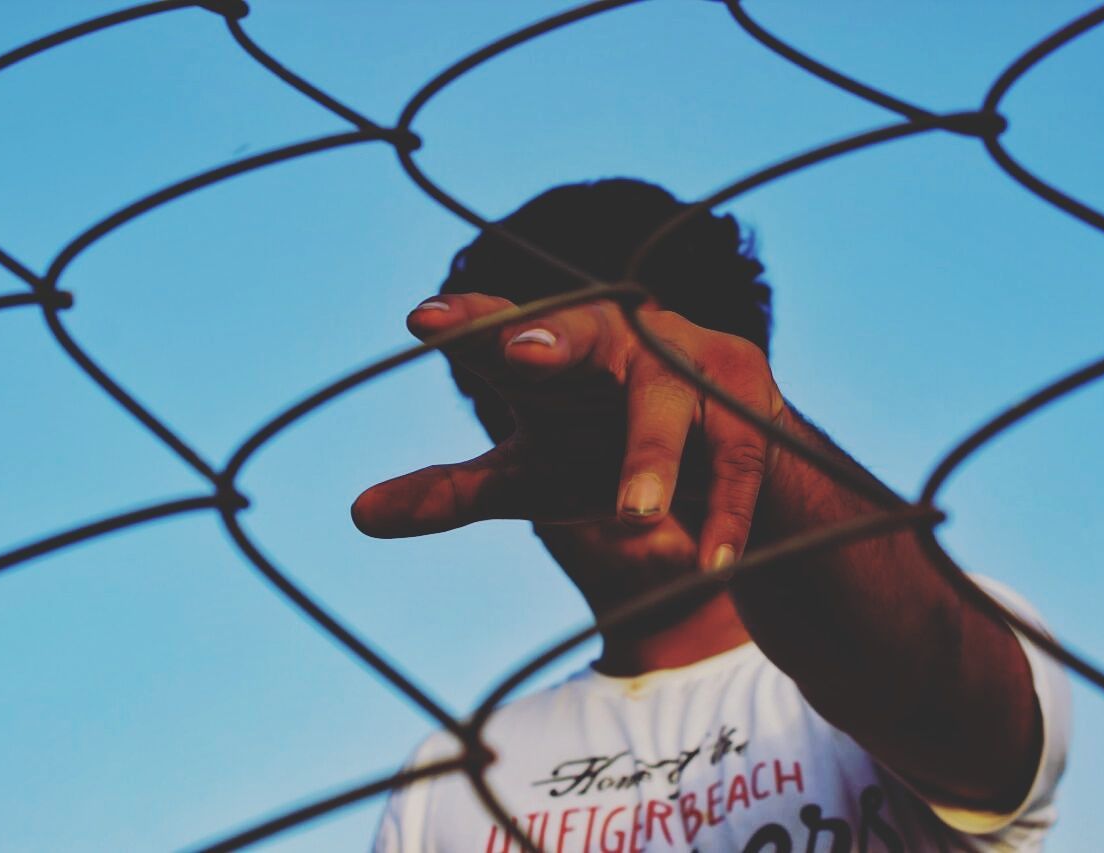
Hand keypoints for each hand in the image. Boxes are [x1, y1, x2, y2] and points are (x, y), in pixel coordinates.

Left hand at [351, 292, 784, 570]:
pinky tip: (709, 565)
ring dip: (651, 459)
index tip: (419, 319)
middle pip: (584, 332)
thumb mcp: (530, 477)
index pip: (502, 328)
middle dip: (555, 339)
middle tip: (517, 356)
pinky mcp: (748, 403)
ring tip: (631, 518)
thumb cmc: (605, 454)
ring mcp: (687, 364)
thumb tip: (355, 515)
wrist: (725, 458)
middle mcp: (616, 343)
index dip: (467, 322)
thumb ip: (452, 492)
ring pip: (666, 407)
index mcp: (553, 353)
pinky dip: (724, 517)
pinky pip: (737, 466)